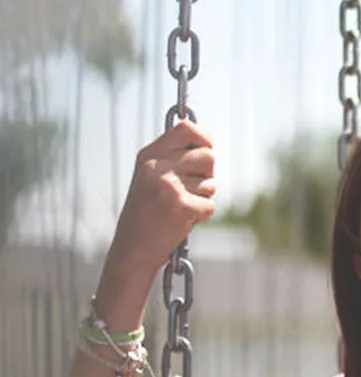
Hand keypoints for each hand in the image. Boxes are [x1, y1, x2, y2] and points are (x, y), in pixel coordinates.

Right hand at [110, 123, 216, 271]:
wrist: (132, 247)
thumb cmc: (147, 212)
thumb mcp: (151, 177)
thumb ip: (174, 158)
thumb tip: (207, 143)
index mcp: (148, 155)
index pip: (186, 128)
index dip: (204, 138)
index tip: (206, 148)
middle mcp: (156, 167)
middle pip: (208, 156)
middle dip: (206, 174)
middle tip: (188, 190)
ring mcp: (168, 186)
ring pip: (211, 183)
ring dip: (201, 197)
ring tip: (178, 206)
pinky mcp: (181, 207)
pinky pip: (210, 204)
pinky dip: (200, 215)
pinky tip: (181, 220)